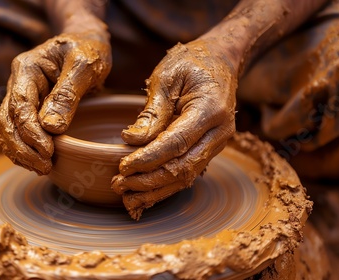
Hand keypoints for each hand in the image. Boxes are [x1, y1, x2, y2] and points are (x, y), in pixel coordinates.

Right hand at [0, 32, 111, 174]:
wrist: (87, 41)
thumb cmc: (88, 49)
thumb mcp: (84, 65)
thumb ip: (67, 94)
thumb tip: (51, 128)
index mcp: (26, 69)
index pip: (20, 106)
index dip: (30, 132)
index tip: (48, 151)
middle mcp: (18, 83)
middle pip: (6, 122)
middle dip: (22, 148)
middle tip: (45, 167)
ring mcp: (22, 96)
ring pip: (9, 130)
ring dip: (21, 153)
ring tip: (43, 169)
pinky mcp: (31, 108)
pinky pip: (19, 132)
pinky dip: (25, 149)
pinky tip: (39, 162)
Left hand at [112, 40, 236, 219]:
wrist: (220, 61)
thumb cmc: (191, 64)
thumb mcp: (167, 77)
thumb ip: (152, 111)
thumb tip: (131, 140)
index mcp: (210, 110)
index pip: (177, 142)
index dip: (148, 158)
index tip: (123, 167)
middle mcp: (219, 132)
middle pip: (183, 167)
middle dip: (149, 181)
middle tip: (118, 184)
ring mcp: (217, 144)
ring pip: (186, 177)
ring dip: (155, 190)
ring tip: (126, 197)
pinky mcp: (209, 149)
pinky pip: (188, 173)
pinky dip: (165, 186)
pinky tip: (144, 194)